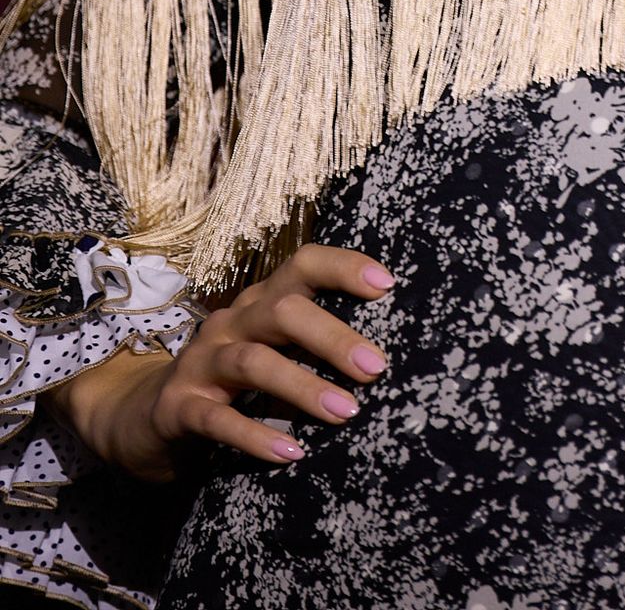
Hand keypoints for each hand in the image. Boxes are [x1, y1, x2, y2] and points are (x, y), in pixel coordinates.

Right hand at [43, 242, 393, 482]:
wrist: (144, 419)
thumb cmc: (230, 383)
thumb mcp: (272, 353)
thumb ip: (313, 345)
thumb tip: (384, 356)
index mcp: (260, 302)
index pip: (301, 265)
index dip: (342, 267)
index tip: (387, 284)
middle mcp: (231, 323)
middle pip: (283, 311)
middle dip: (333, 337)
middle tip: (377, 368)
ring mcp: (200, 363)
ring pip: (253, 361)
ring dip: (303, 386)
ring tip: (346, 412)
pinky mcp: (178, 408)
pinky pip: (217, 419)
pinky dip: (256, 435)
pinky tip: (292, 451)